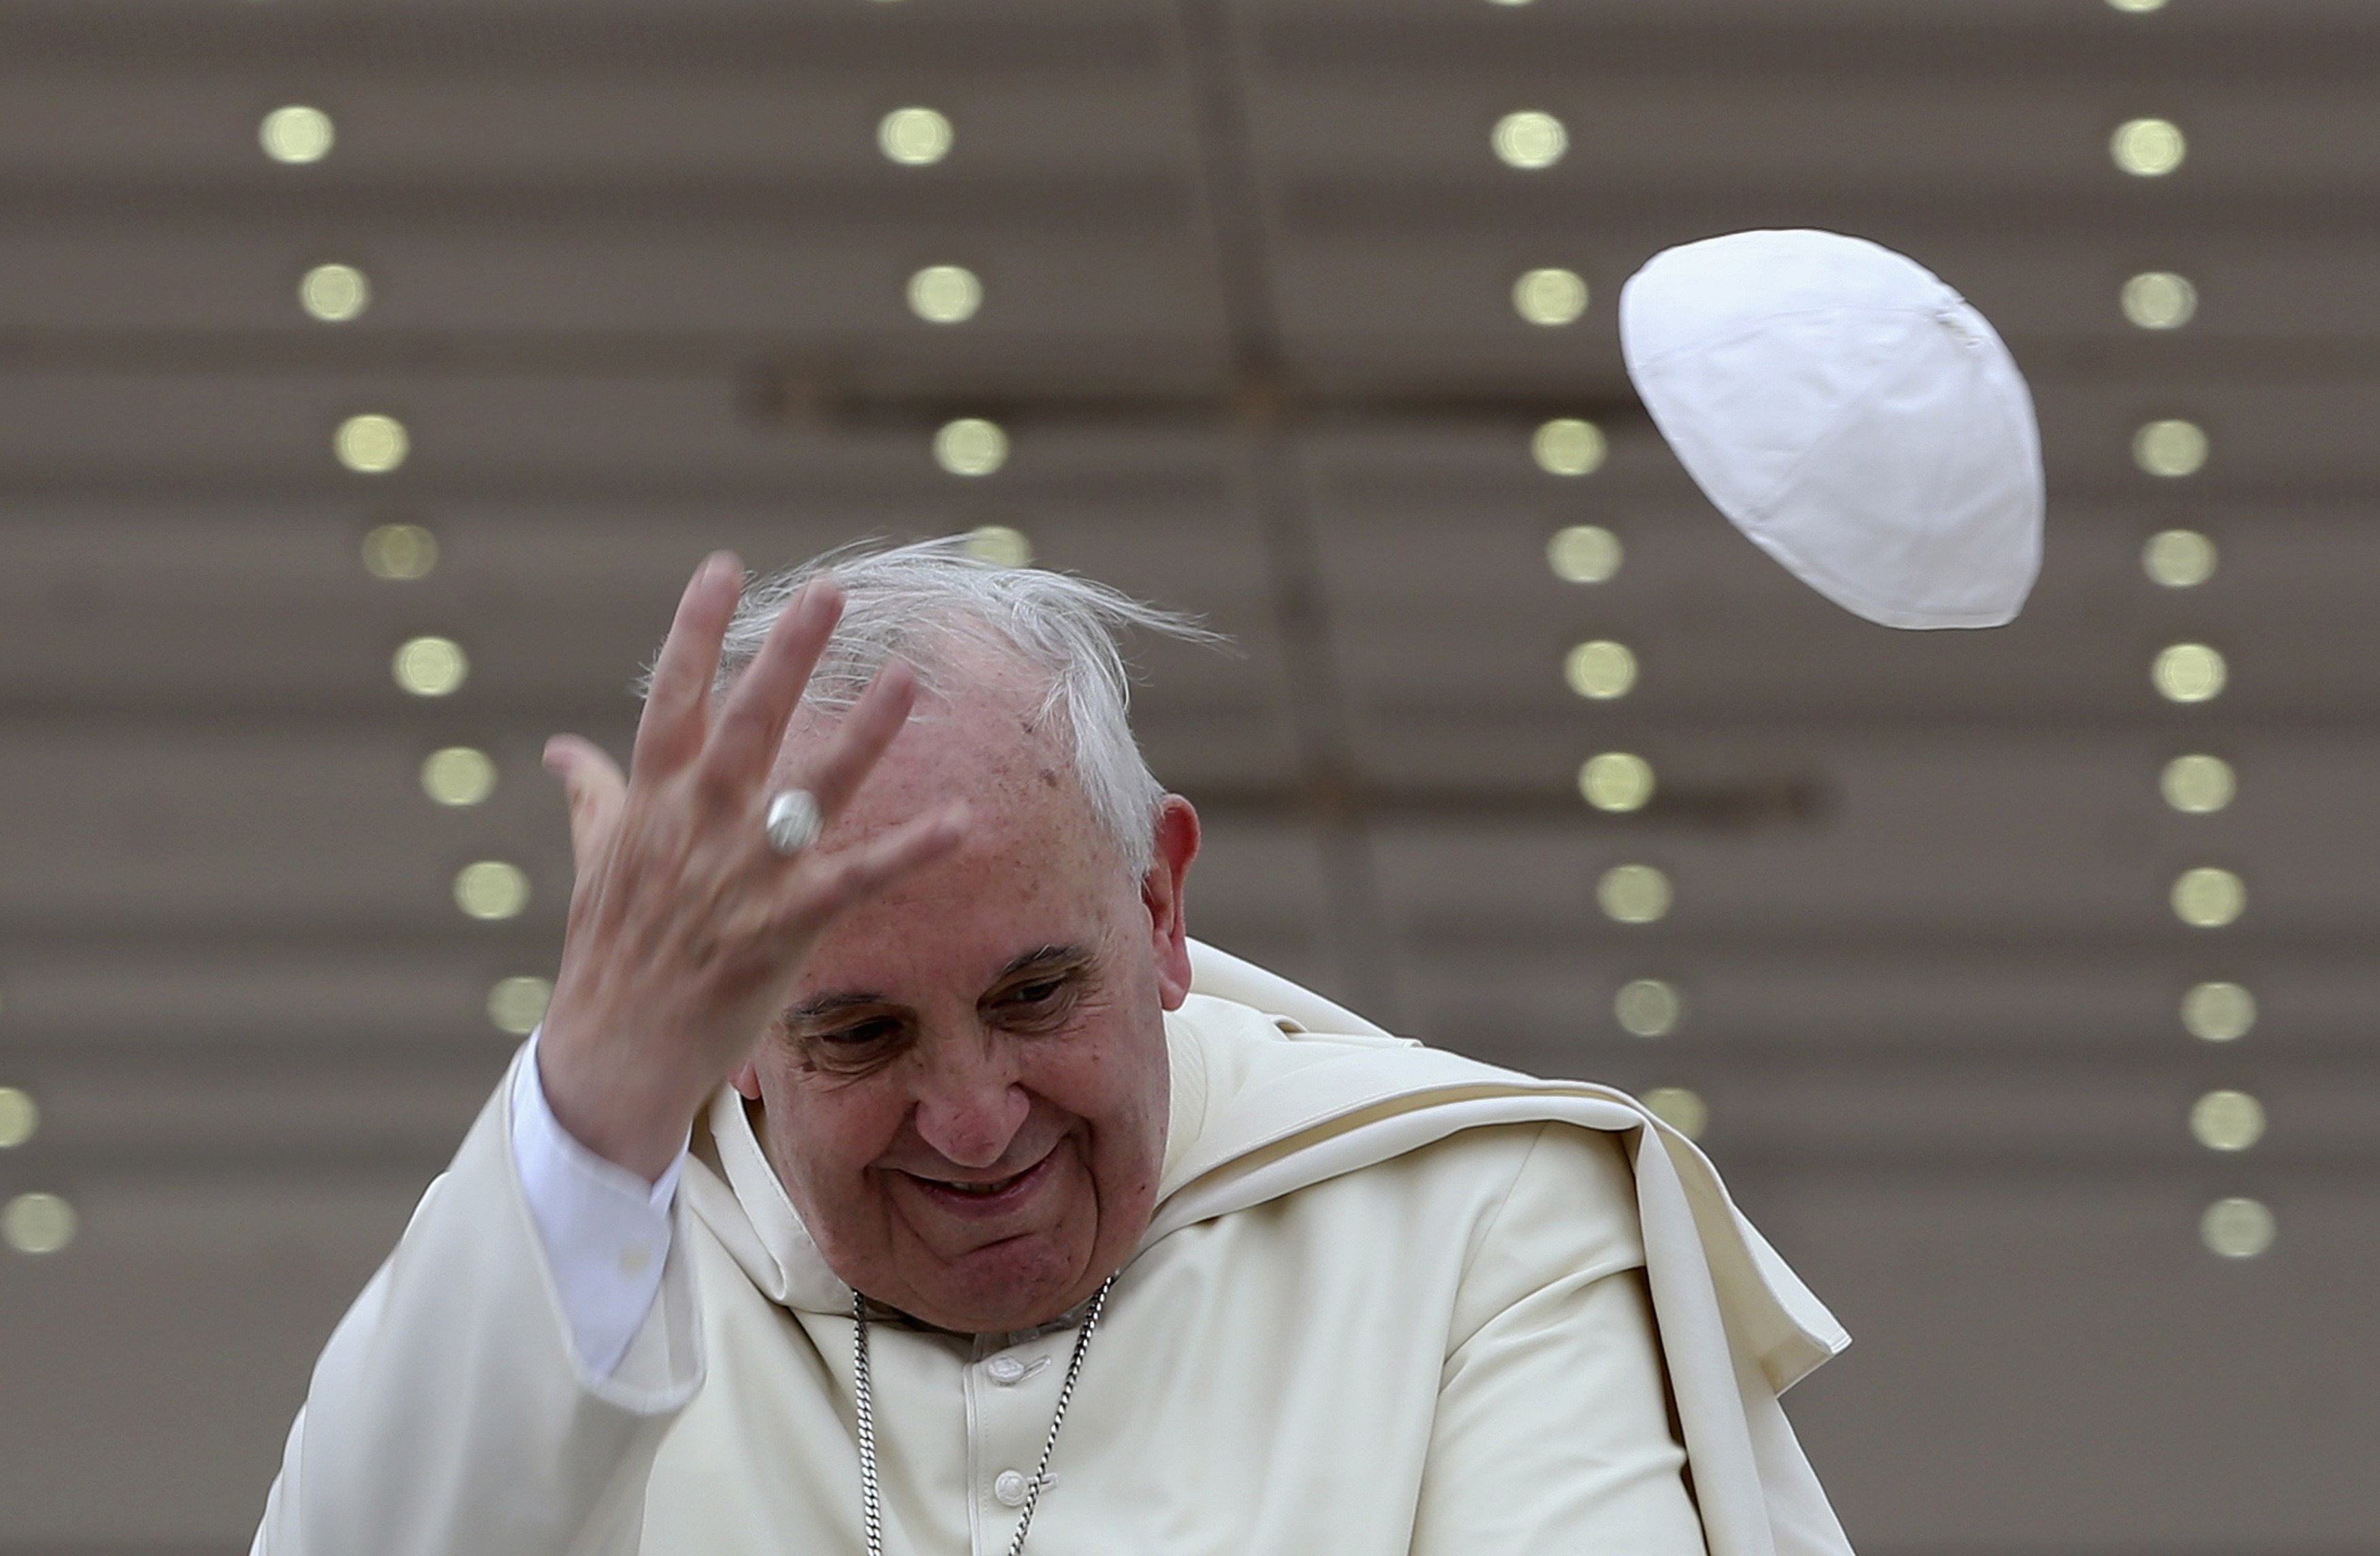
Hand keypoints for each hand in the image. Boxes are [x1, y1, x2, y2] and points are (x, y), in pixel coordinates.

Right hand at [533, 552, 967, 1179]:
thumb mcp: (594, 866)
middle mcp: (694, 828)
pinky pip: (856, 880)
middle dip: (786, 656)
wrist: (611, 1056)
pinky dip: (909, 851)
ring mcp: (739, 878)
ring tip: (909, 675)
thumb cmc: (609, 956)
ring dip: (862, 733)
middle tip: (829, 591)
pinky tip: (961, 821)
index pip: (671, 699)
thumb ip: (592, 797)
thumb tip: (560, 748)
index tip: (723, 567)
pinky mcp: (780, 929)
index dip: (695, 630)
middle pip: (744, 725)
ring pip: (807, 790)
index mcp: (649, 804)